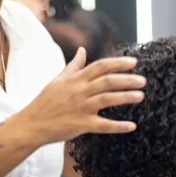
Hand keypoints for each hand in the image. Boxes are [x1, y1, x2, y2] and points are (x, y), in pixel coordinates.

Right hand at [21, 47, 145, 144]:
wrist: (32, 124)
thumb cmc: (45, 102)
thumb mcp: (58, 80)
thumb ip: (74, 66)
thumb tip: (82, 50)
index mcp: (75, 79)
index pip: (100, 66)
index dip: (117, 63)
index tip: (133, 62)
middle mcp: (79, 91)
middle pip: (107, 81)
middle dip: (127, 79)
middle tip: (143, 80)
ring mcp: (81, 108)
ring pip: (107, 100)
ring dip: (125, 97)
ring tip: (141, 96)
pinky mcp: (81, 125)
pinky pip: (103, 125)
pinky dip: (118, 126)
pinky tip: (131, 126)